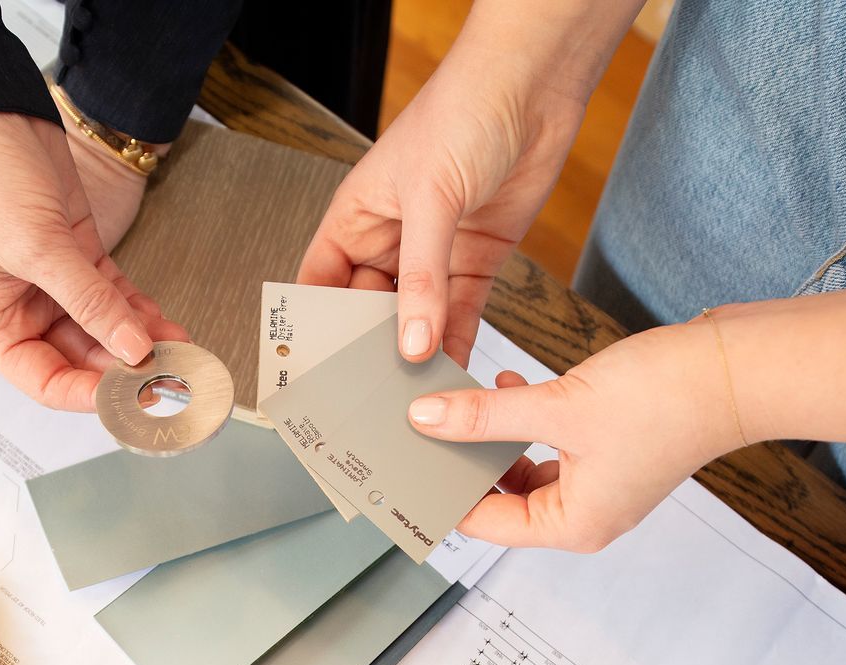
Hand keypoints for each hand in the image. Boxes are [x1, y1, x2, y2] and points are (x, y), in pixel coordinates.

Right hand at [0, 104, 179, 409]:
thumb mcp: (35, 246)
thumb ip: (87, 300)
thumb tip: (130, 346)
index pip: (43, 380)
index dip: (87, 394)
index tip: (128, 398)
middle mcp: (24, 311)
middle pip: (81, 360)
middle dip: (124, 370)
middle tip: (168, 378)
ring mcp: (56, 287)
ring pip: (105, 331)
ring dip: (142, 343)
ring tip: (180, 353)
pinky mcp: (81, 260)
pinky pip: (116, 299)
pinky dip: (142, 313)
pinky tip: (169, 326)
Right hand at [299, 6, 612, 365]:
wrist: (531, 88)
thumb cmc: (462, 112)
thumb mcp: (430, 198)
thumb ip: (421, 277)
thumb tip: (411, 341)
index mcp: (356, 217)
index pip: (322, 283)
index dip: (315, 326)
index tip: (314, 369)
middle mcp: (391, 239)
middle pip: (368, 310)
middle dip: (369, 350)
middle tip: (370, 393)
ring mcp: (434, 254)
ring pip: (416, 319)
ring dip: (416, 354)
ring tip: (412, 393)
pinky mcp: (475, 261)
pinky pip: (460, 315)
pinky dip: (456, 344)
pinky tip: (452, 371)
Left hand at [406, 289, 845, 551]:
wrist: (737, 368)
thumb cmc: (666, 397)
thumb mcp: (559, 405)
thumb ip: (486, 414)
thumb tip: (424, 419)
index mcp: (572, 525)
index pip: (484, 522)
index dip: (442, 490)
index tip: (402, 462)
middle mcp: (586, 515)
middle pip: (501, 499)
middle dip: (463, 461)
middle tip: (419, 427)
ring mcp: (601, 485)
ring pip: (522, 468)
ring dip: (492, 436)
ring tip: (461, 400)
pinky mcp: (611, 451)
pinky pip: (549, 446)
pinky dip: (524, 421)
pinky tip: (511, 383)